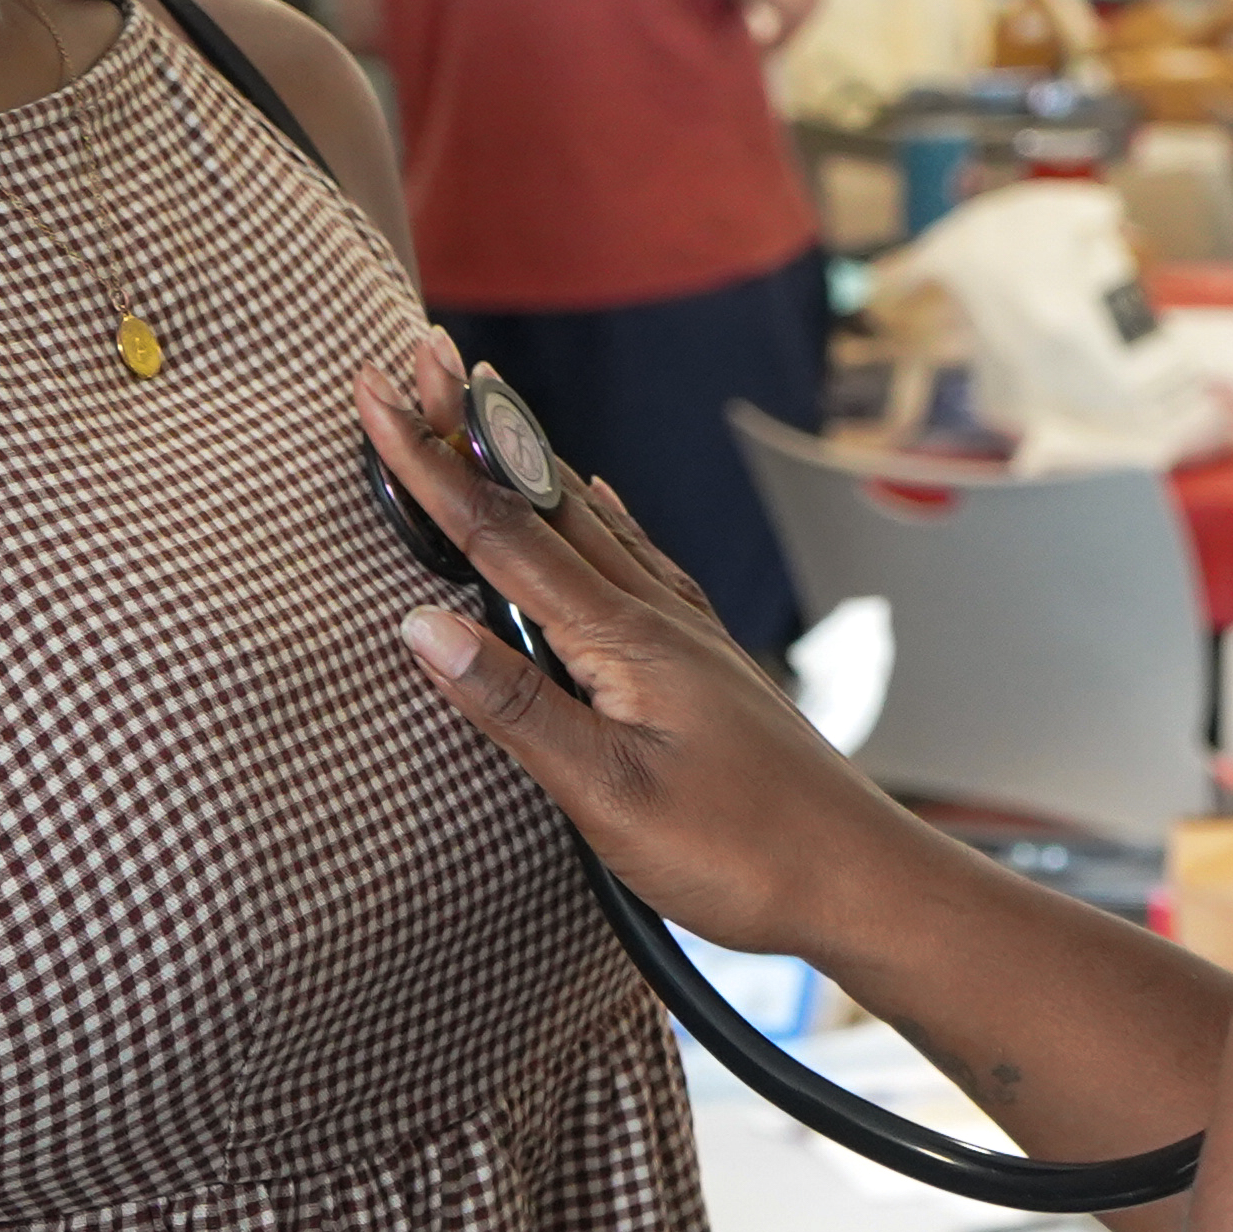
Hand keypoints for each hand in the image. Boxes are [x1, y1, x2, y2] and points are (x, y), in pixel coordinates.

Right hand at [359, 331, 915, 956]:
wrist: (859, 879)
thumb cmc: (739, 852)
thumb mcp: (608, 795)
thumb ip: (514, 707)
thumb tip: (422, 625)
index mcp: (620, 637)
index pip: (500, 531)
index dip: (428, 462)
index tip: (374, 390)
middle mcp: (655, 615)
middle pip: (543, 503)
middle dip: (473, 428)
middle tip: (422, 353)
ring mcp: (687, 633)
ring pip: (589, 523)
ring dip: (529, 463)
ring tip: (488, 401)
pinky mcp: (706, 662)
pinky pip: (639, 561)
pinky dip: (600, 517)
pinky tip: (599, 501)